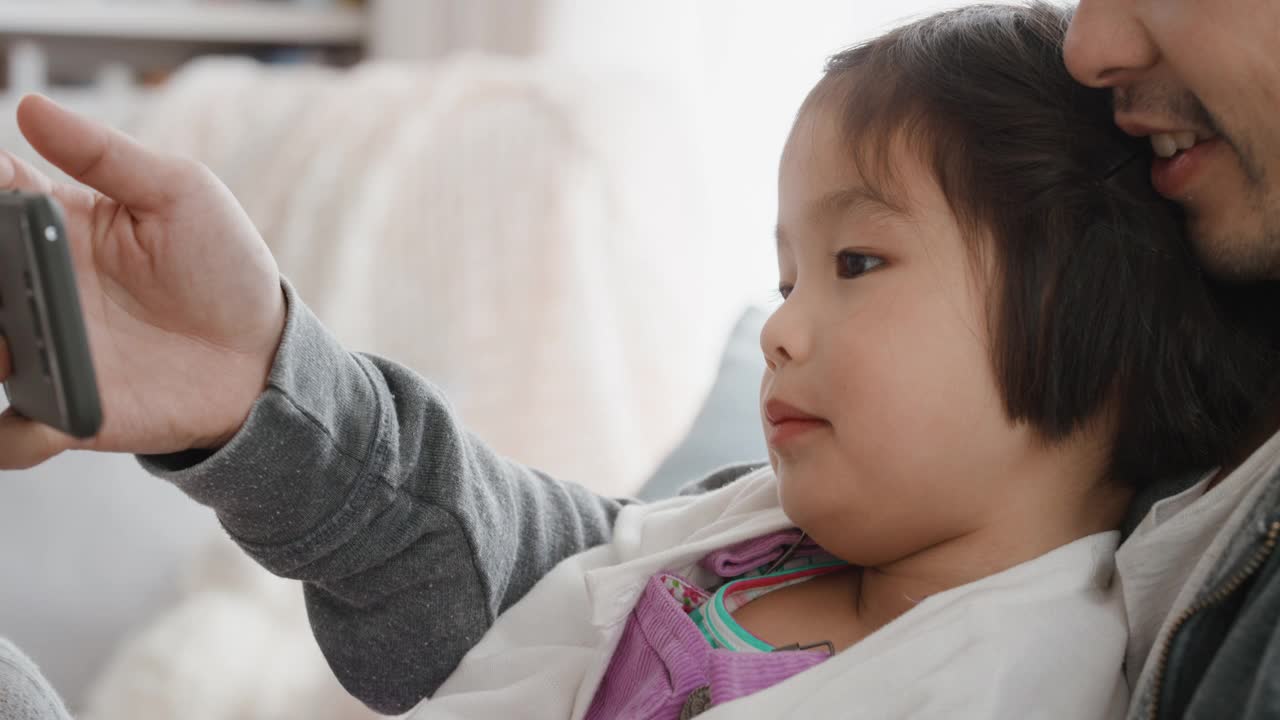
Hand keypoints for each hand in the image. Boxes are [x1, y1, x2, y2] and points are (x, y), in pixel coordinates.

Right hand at [0, 95, 285, 468]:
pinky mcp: (66, 409)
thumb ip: (106, 156)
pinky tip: (39, 415)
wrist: (264, 353)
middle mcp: (34, 289)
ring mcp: (43, 351)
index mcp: (51, 227)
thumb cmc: (225, 266)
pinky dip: (12, 434)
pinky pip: (12, 433)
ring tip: (7, 346)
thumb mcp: (181, 193)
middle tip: (2, 276)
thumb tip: (31, 108)